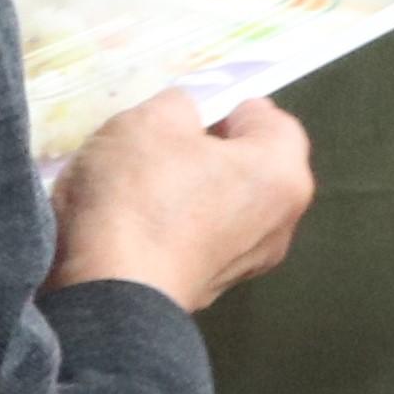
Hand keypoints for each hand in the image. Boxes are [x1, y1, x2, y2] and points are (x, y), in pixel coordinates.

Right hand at [49, 92, 314, 313]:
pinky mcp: (216, 287)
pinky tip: (139, 226)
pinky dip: (180, 227)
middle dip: (208, 152)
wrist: (110, 288)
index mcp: (282, 170)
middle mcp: (283, 219)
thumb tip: (186, 120)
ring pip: (225, 203)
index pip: (265, 117)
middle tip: (157, 148)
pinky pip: (203, 237)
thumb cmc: (139, 192)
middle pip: (248, 164)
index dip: (221, 107)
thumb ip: (180, 105)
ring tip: (142, 189)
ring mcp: (251, 260)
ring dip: (193, 191)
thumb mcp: (149, 120)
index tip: (179, 117)